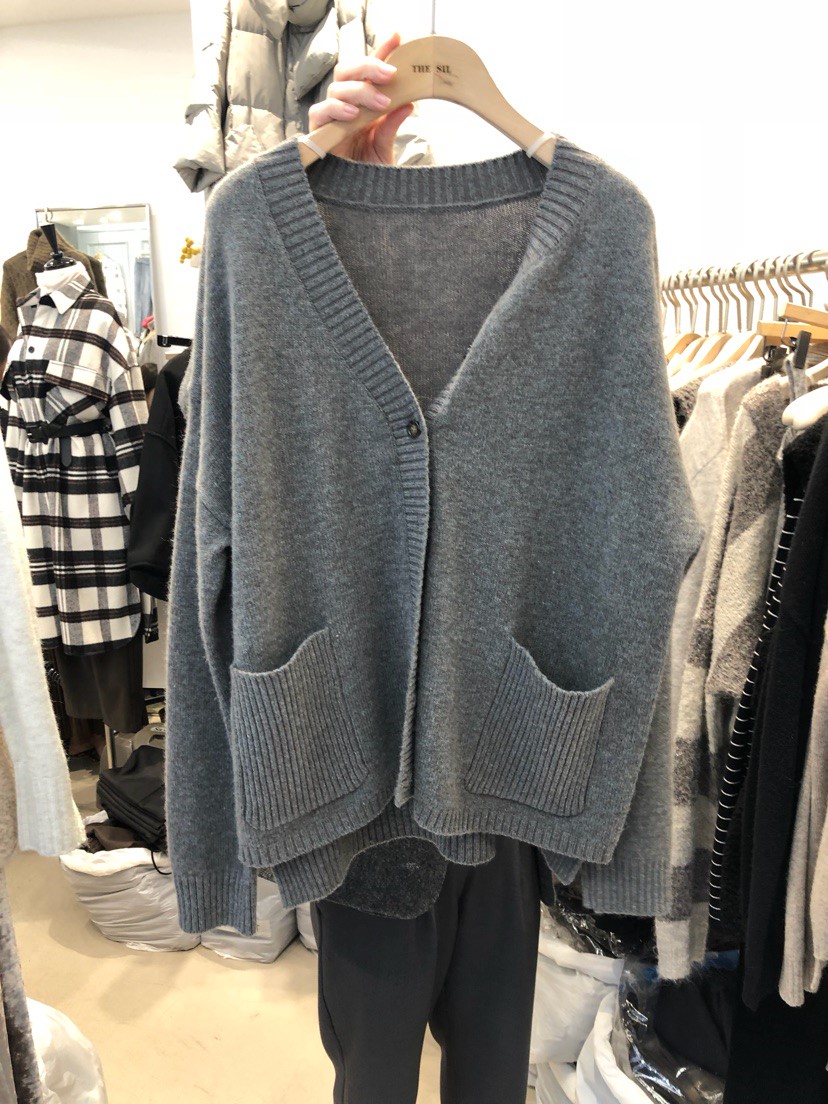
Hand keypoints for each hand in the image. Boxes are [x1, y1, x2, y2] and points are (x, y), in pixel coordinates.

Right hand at [307, 31, 413, 164]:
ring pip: (338, 86)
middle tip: (391, 74)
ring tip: (380, 104)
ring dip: (360, 91)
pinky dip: (337, 109)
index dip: (381, 51)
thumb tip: (410, 102)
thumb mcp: (384, 148)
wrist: (354, 201)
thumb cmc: (368, 173)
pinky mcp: (318, 130)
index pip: (370, 71)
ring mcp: (331, 115)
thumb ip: (392, 126)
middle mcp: (346, 104)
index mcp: (364, 103)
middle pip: (349, 70)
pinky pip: (321, 110)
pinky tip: (353, 115)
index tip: (398, 37)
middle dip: (369, 66)